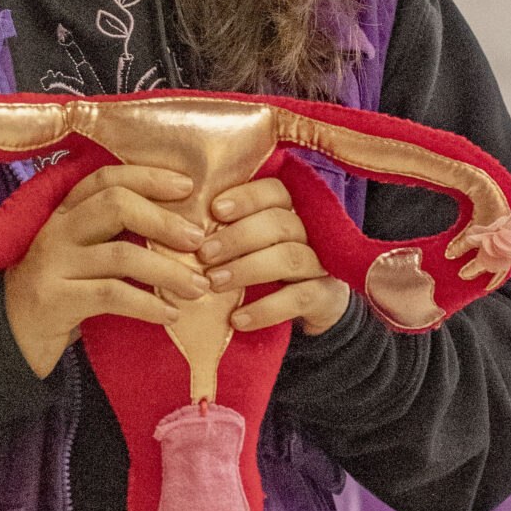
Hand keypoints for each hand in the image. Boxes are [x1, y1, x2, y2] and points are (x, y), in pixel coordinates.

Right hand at [3, 163, 209, 378]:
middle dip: (164, 221)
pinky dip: (148, 304)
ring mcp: (51, 264)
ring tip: (198, 287)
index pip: (106, 178)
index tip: (188, 187)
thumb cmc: (58, 294)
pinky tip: (170, 315)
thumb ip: (114, 236)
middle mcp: (56, 231)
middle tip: (199, 241)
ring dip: (167, 270)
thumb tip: (180, 228)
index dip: (148, 177)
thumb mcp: (81, 257)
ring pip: (120, 254)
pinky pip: (111, 295)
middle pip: (115, 205)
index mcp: (65, 213)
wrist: (8, 339)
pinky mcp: (52, 300)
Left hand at [197, 175, 351, 338]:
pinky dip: (266, 309)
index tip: (215, 210)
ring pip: (289, 258)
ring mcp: (322, 263)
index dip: (246, 198)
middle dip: (238, 237)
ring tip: (213, 283)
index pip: (275, 192)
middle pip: (280, 223)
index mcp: (292, 210)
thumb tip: (184, 221)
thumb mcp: (251, 242)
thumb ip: (228, 227)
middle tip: (204, 254)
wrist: (312, 304)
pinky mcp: (327, 296)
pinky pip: (299, 299)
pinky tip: (237, 319)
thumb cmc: (267, 263)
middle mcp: (311, 231)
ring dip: (247, 269)